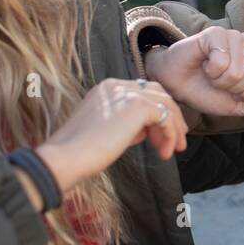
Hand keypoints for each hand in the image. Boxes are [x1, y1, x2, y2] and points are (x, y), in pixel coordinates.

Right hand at [35, 78, 187, 194]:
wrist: (65, 159)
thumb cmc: (80, 153)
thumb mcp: (106, 131)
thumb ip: (126, 124)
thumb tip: (147, 130)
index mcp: (106, 89)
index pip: (142, 93)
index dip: (155, 114)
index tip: (160, 138)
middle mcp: (116, 85)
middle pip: (157, 94)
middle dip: (171, 117)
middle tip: (178, 141)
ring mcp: (127, 93)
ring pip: (165, 104)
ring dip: (173, 128)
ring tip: (173, 150)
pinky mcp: (137, 105)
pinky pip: (165, 117)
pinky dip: (169, 134)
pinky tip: (164, 152)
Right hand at [143, 26, 243, 117]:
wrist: (177, 85)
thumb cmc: (207, 92)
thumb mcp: (236, 105)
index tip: (234, 93)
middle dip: (234, 88)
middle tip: (220, 82)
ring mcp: (235, 36)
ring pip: (239, 70)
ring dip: (221, 80)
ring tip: (212, 73)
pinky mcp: (217, 33)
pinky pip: (222, 60)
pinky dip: (211, 70)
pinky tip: (204, 63)